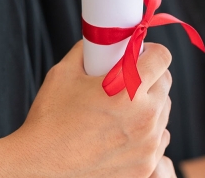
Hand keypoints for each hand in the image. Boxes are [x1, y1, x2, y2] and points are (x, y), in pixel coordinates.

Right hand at [0, 41, 174, 176]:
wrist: (39, 167)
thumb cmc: (49, 121)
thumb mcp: (63, 74)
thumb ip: (89, 51)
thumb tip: (103, 40)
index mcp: (130, 89)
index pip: (162, 57)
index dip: (150, 53)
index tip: (140, 56)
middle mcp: (146, 117)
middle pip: (165, 85)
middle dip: (148, 81)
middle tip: (124, 86)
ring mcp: (149, 145)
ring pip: (163, 114)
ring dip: (148, 109)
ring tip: (118, 115)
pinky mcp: (146, 166)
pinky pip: (158, 141)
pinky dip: (145, 136)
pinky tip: (119, 136)